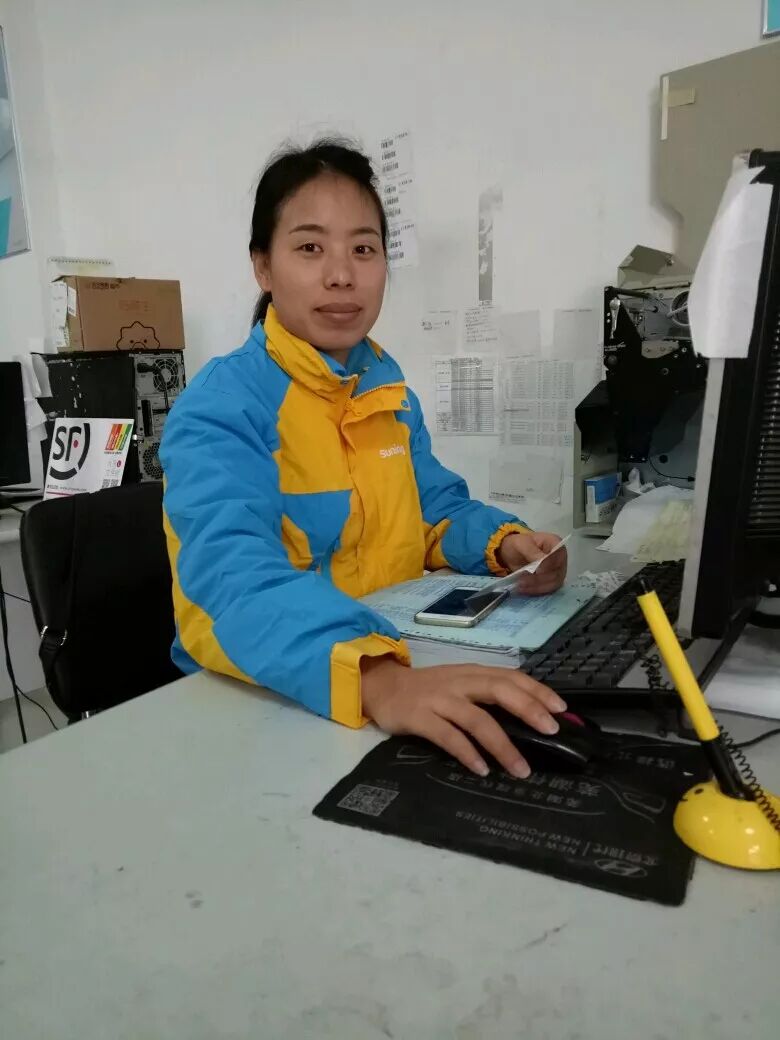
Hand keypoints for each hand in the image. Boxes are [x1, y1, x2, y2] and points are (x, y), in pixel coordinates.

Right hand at [361, 658, 566, 776]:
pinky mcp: (420, 717)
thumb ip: (488, 695)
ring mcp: (440, 700)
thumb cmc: (428, 690)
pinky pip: (449, 736)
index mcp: (473, 673)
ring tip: (521, 769)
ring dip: (503, 745)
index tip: (562, 710)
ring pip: (478, 719)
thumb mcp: (460, 684)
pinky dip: (468, 753)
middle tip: (552, 731)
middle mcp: (460, 683)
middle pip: (500, 690)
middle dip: (528, 709)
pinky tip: (482, 769)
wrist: (382, 687)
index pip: (511, 677)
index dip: (537, 691)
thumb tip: (530, 718)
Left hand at [498, 530, 567, 595]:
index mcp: (556, 543)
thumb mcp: (522, 544)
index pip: (558, 556)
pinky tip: (524, 589)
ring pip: (553, 584)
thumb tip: (542, 562)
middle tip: (522, 581)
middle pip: (557, 572)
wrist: (514, 553)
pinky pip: (547, 589)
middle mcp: (560, 559)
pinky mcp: (552, 582)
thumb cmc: (520, 544)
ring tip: (521, 586)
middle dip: (539, 579)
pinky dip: (536, 591)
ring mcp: (558, 572)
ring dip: (537, 587)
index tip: (536, 570)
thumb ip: (533, 552)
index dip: (549, 565)